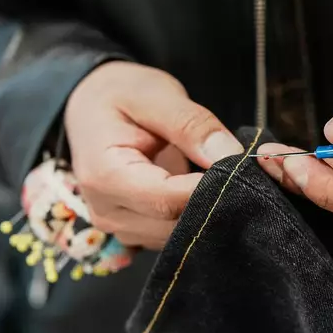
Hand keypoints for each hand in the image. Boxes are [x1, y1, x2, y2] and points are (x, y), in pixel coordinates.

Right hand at [65, 61, 242, 248]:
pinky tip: (207, 190)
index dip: (211, 190)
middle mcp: (107, 210)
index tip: (242, 169)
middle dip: (214, 202)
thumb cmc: (120, 95)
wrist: (90, 106)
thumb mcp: (155, 95)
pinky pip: (172, 236)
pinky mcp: (133, 231)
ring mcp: (118, 226)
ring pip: (177, 237)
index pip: (168, 200)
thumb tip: (229, 155)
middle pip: (174, 224)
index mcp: (105, 176)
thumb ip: (191, 124)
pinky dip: (195, 217)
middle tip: (242, 171)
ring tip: (224, 177)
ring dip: (207, 213)